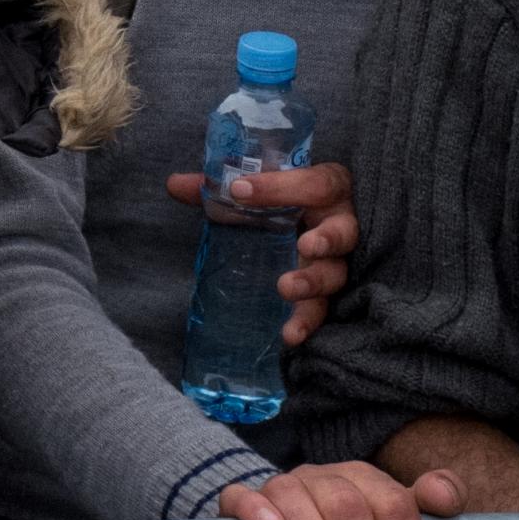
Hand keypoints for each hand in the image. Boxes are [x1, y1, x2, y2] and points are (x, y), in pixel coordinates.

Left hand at [165, 162, 356, 343]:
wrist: (314, 223)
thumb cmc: (285, 200)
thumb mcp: (259, 190)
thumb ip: (219, 187)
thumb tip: (174, 185)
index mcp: (327, 191)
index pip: (314, 184)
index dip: (282, 187)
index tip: (239, 190)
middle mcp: (341, 225)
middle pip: (343, 233)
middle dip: (327, 240)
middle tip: (306, 246)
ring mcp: (339, 261)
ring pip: (336, 274)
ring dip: (313, 283)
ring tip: (286, 289)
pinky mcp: (330, 290)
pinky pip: (325, 308)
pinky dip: (308, 322)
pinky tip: (290, 335)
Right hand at [220, 462, 464, 519]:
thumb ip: (426, 509)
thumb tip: (445, 499)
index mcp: (365, 479)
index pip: (394, 503)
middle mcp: (324, 476)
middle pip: (348, 505)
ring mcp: (282, 486)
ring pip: (296, 497)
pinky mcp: (243, 500)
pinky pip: (242, 496)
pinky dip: (256, 511)